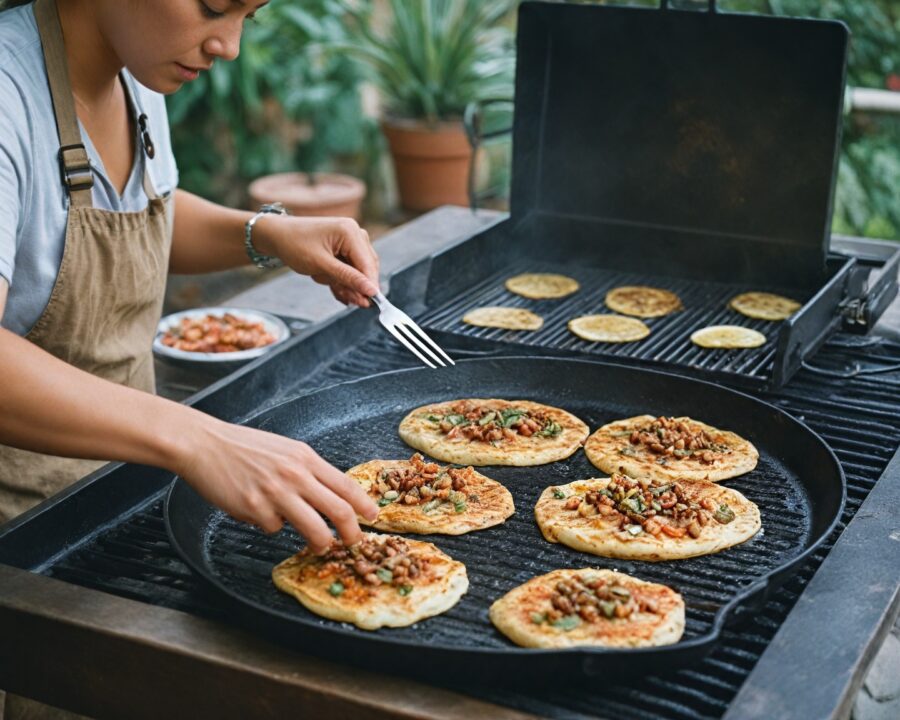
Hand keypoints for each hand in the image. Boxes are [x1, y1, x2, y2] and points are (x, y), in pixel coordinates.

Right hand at [174, 416, 378, 552]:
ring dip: (321, 542)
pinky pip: (273, 528)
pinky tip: (255, 510)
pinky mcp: (255, 508)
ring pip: (314, 529)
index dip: (364, 504)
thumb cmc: (244, 447)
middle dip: (352, 532)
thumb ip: (307, 471)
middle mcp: (296, 475)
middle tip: (355, 542)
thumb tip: (330, 495)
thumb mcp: (285, 450)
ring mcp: (276, 493)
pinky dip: (269, 525)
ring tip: (320, 545)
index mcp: (305, 458)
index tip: (373, 516)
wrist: (205, 444)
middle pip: (338, 510)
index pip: (346, 484)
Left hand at [255, 215, 379, 307]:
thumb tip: (371, 291)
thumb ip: (348, 278)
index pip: (368, 264)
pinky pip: (349, 269)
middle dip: (353, 284)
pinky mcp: (344, 248)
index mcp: (350, 232)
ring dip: (343, 282)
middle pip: (366, 268)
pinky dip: (339, 279)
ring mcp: (350, 240)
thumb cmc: (294, 244)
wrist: (276, 235)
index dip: (370, 285)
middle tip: (343, 297)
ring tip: (322, 278)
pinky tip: (331, 285)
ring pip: (357, 271)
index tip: (370, 304)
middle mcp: (354, 233)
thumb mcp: (321, 265)